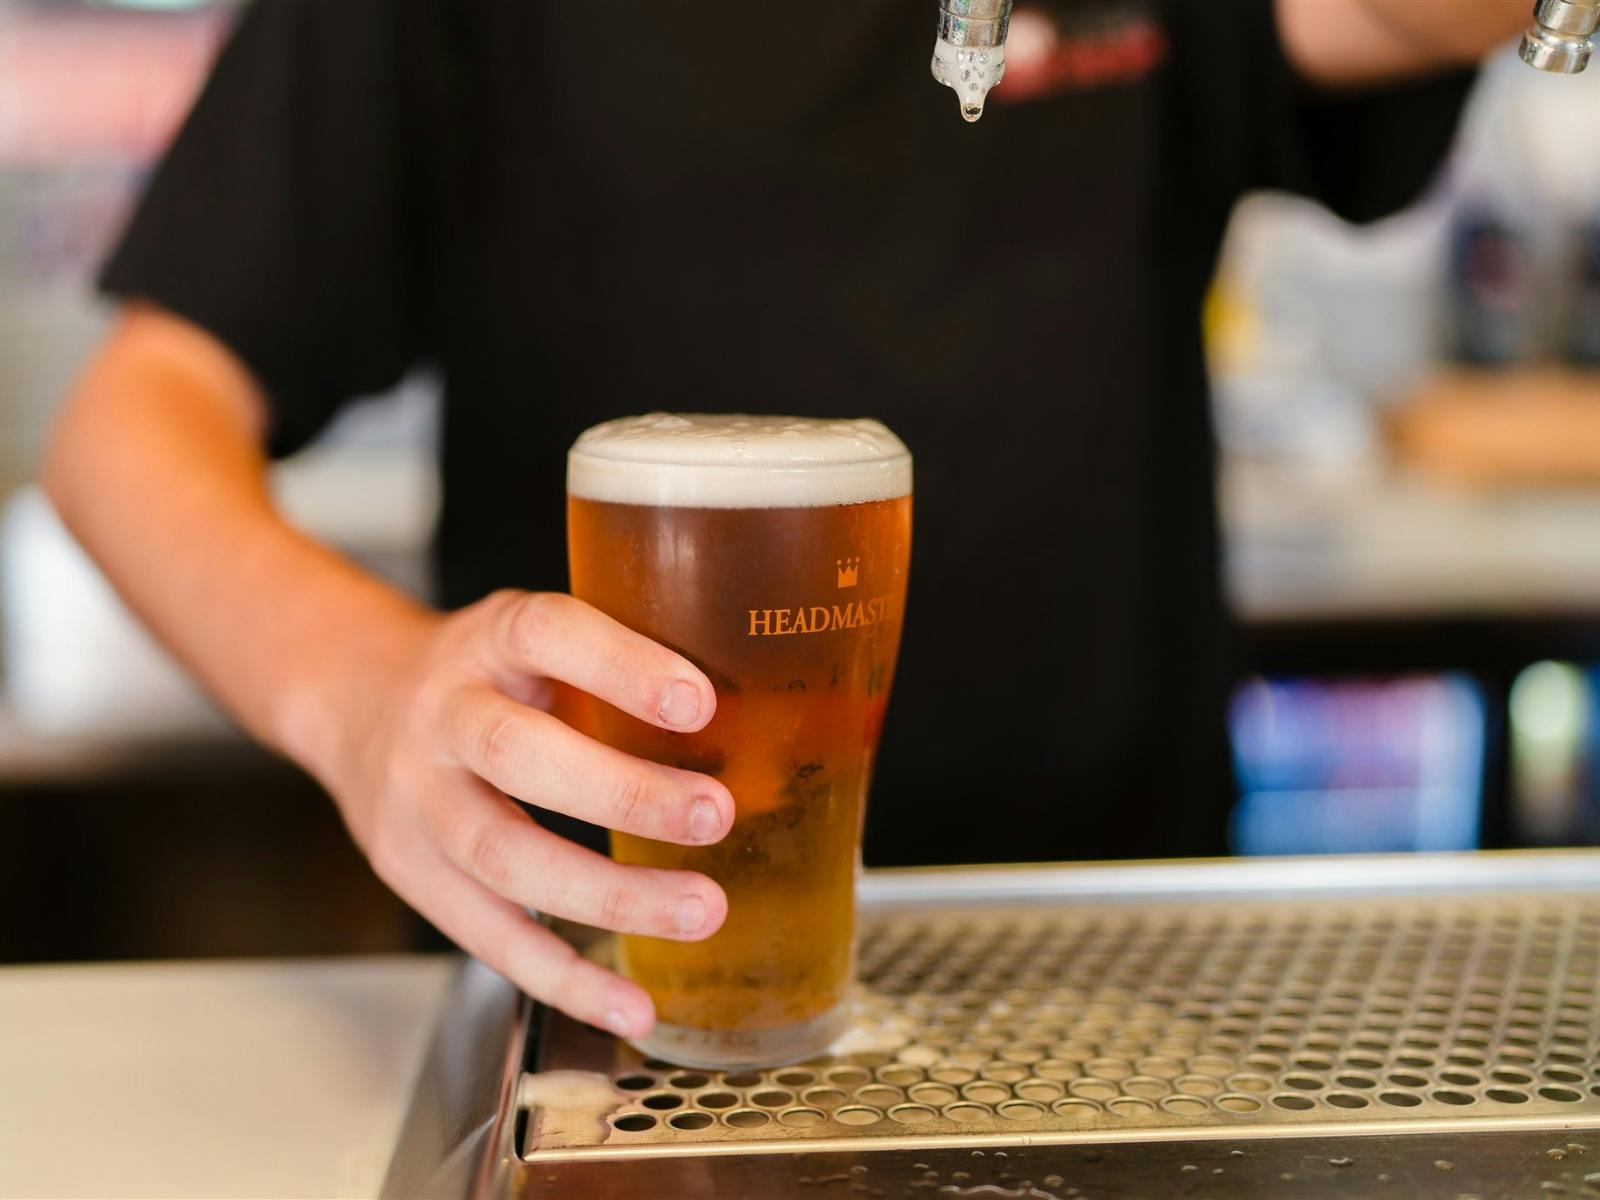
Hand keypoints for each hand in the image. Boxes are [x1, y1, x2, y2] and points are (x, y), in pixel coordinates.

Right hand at [316, 590, 733, 1039]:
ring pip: (502, 853)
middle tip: (716, 815)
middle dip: (624, 792)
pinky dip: (565, 976)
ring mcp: (416, 799)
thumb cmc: (487, 672)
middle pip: (518, 754)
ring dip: (606, 894)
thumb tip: (762, 724)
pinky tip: (632, 1001)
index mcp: (489, 639)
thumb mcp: (540, 637)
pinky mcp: (410, 872)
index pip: (547, 634)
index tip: (699, 702)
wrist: (355, 698)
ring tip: (699, 909)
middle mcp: (443, 715)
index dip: (621, 666)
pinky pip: (489, 934)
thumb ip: (620, 665)